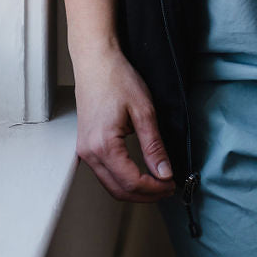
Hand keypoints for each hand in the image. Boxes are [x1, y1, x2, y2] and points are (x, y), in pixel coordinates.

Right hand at [72, 44, 175, 202]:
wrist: (95, 61)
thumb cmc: (117, 79)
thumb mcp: (144, 111)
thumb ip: (154, 146)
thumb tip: (164, 172)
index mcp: (103, 145)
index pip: (132, 182)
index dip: (155, 188)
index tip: (172, 183)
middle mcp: (89, 152)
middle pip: (119, 190)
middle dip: (146, 195)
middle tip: (168, 187)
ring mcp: (85, 150)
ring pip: (110, 185)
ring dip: (134, 190)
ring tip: (157, 183)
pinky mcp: (86, 146)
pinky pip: (103, 174)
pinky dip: (122, 180)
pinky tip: (138, 174)